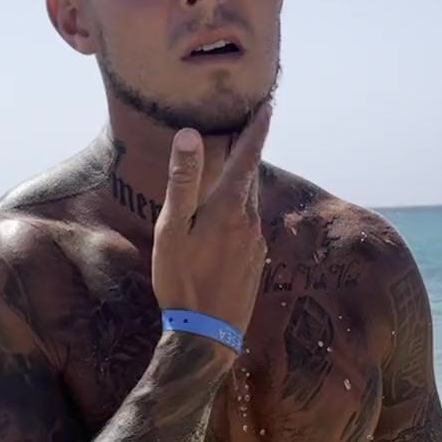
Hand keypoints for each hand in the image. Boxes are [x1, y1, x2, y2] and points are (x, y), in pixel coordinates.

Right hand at [152, 102, 270, 336]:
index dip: (256, 130)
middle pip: (251, 179)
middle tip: (249, 130)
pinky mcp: (255, 264)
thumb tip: (191, 135)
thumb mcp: (173, 229)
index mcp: (230, 207)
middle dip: (249, 154)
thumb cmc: (182, 280)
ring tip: (233, 171)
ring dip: (243, 185)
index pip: (247, 157)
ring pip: (250, 204)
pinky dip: (241, 213)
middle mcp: (250, 222)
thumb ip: (183, 181)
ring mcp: (256, 245)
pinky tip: (227, 222)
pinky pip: (249, 227)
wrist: (207, 334)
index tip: (268, 107)